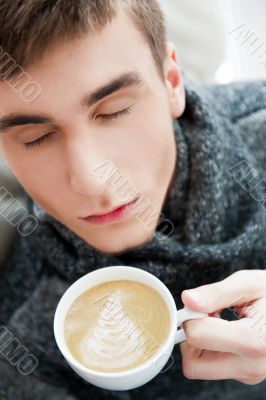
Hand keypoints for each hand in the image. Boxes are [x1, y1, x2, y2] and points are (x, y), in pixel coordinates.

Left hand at [180, 269, 265, 384]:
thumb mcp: (248, 284)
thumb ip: (216, 293)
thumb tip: (188, 300)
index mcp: (254, 340)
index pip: (197, 337)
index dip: (191, 316)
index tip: (201, 304)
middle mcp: (253, 365)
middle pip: (194, 363)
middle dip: (192, 336)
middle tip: (207, 314)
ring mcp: (250, 374)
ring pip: (200, 368)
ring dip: (201, 343)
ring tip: (220, 320)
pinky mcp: (247, 375)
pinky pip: (212, 367)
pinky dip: (211, 349)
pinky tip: (226, 330)